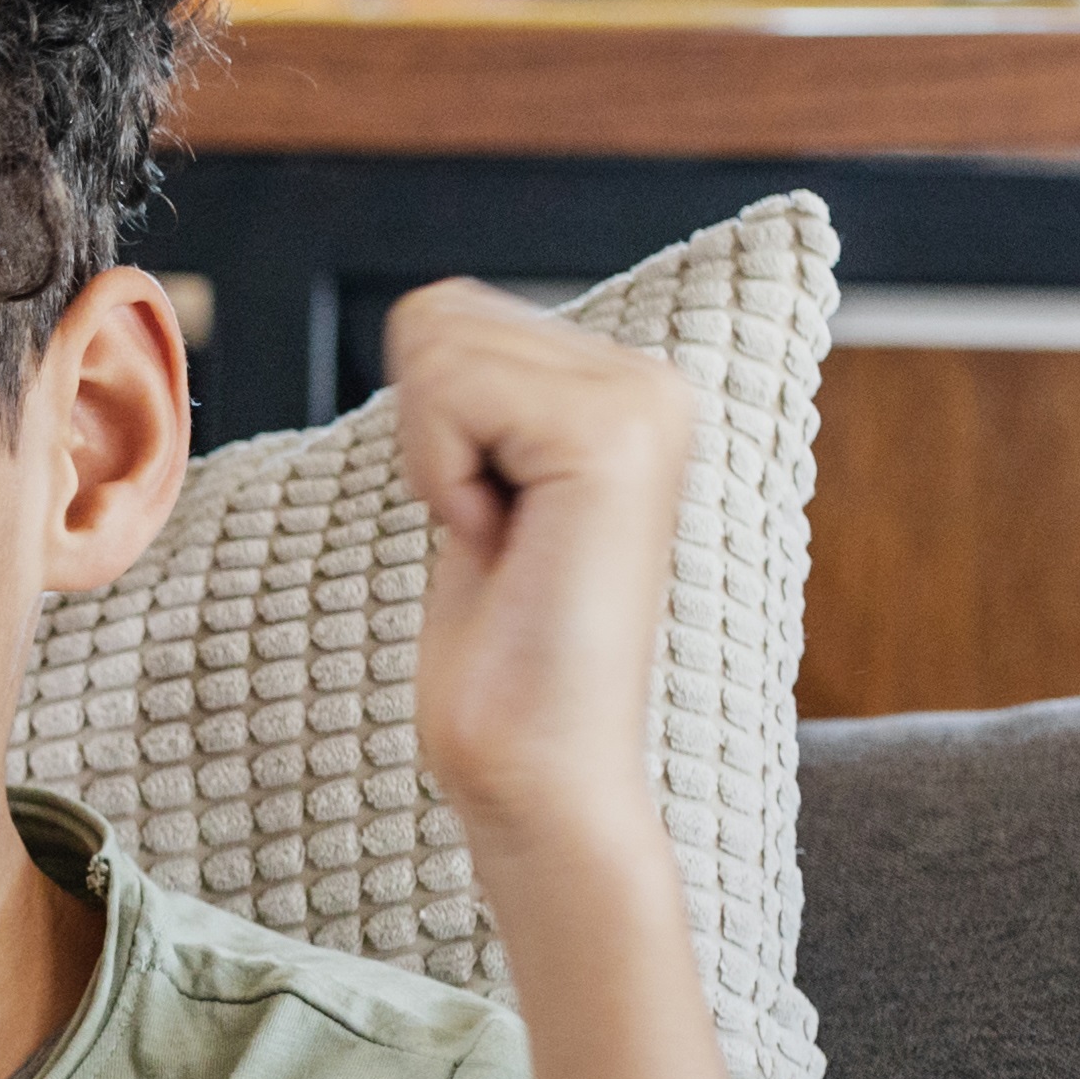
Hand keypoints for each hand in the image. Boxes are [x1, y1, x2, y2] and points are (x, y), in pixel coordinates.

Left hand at [382, 278, 697, 874]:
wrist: (540, 769)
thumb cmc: (499, 655)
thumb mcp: (485, 486)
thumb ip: (482, 397)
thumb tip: (433, 309)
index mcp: (629, 387)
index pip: (449, 314)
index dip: (425, 430)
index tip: (489, 520)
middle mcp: (654, 380)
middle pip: (437, 315)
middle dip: (425, 436)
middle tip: (493, 534)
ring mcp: (643, 403)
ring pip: (437, 346)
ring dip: (434, 460)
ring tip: (504, 540)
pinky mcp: (611, 438)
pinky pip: (448, 391)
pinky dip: (441, 477)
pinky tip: (500, 544)